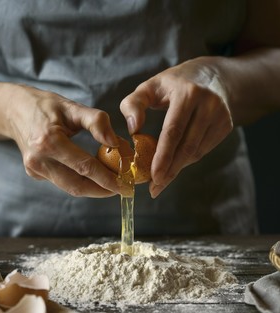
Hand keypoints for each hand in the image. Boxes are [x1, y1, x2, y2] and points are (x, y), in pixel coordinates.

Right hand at [6, 85, 119, 197]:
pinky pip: (61, 181)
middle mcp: (38, 160)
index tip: (125, 185)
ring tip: (111, 183)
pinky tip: (92, 175)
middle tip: (122, 189)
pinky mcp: (34, 173)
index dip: (107, 179)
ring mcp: (34, 169)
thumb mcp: (72, 107)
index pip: (84, 167)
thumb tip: (115, 143)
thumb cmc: (45, 106)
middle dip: (102, 191)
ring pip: (69, 187)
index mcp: (48, 141)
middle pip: (76, 185)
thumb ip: (96, 122)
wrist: (13, 109)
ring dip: (92, 188)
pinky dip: (79, 181)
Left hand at [120, 58, 232, 197]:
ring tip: (160, 182)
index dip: (163, 156)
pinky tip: (174, 166)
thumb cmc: (173, 84)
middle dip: (170, 171)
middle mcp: (208, 104)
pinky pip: (203, 150)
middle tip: (155, 188)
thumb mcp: (150, 86)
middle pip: (187, 146)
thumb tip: (133, 129)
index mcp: (187, 93)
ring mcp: (220, 116)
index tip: (153, 176)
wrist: (212, 77)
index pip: (174, 131)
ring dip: (177, 169)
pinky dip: (187, 161)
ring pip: (196, 151)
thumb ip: (133, 104)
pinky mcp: (226, 126)